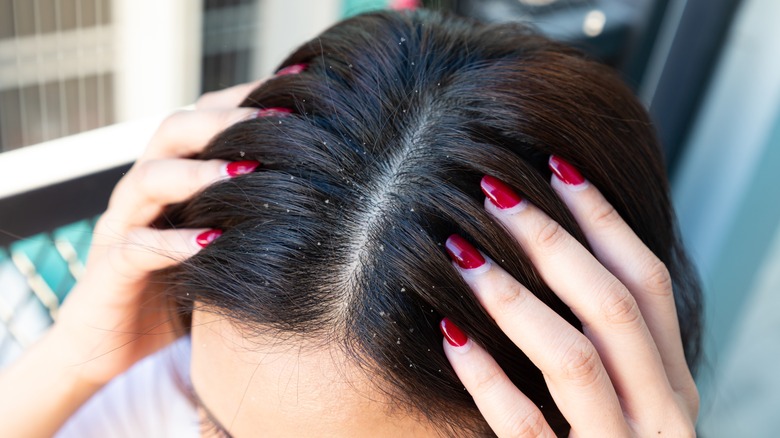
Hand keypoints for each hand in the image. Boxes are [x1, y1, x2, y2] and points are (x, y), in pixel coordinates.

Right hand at [53, 79, 267, 386]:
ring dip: (198, 173)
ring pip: (149, 179)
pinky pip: (136, 247)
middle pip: (173, 132)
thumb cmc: (178, 286)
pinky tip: (211, 242)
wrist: (113, 343)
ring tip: (246, 172)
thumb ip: (246, 211)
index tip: (293, 93)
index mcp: (172, 176)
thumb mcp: (218, 241)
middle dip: (223, 121)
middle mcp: (144, 191)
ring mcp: (123, 227)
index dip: (243, 101)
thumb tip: (318, 189)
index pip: (202, 118)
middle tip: (273, 123)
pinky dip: (172, 242)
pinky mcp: (110, 271)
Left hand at [440, 157, 698, 436]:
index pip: (646, 281)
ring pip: (576, 358)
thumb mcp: (629, 400)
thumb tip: (562, 253)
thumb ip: (613, 345)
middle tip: (493, 191)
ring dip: (514, 298)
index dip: (603, 218)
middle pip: (613, 306)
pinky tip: (448, 335)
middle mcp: (663, 414)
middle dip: (553, 240)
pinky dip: (488, 377)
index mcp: (673, 384)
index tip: (555, 165)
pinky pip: (527, 427)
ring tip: (461, 251)